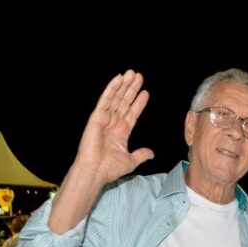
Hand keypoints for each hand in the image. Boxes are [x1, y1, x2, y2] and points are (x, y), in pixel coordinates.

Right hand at [75, 70, 153, 184]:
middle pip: (124, 102)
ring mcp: (105, 119)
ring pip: (116, 98)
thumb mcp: (131, 161)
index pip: (132, 114)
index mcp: (121, 133)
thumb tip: (151, 153)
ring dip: (124, 85)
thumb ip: (141, 155)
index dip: (138, 103)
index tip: (145, 93)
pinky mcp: (97, 117)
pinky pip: (105, 100)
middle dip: (132, 89)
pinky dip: (112, 88)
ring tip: (132, 74)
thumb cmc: (110, 169)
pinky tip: (118, 78)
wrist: (96, 171)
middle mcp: (113, 124)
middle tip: (139, 76)